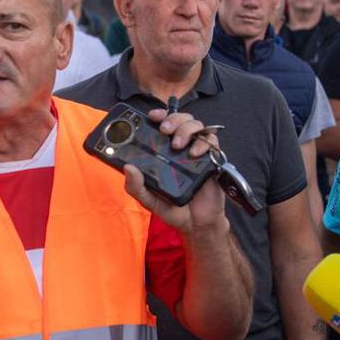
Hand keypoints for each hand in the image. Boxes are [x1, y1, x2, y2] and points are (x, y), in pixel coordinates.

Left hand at [122, 109, 226, 234]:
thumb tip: (127, 168)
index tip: (152, 116)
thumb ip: (136, 187)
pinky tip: (194, 154)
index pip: (163, 124)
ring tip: (178, 145)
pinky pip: (211, 142)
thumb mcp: (148, 199)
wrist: (196, 224)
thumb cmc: (172, 209)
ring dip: (186, 128)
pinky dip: (202, 143)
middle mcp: (181, 148)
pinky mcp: (212, 160)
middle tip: (165, 130)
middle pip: (181, 119)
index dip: (159, 115)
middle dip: (173, 119)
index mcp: (164, 152)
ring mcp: (197, 152)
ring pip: (196, 125)